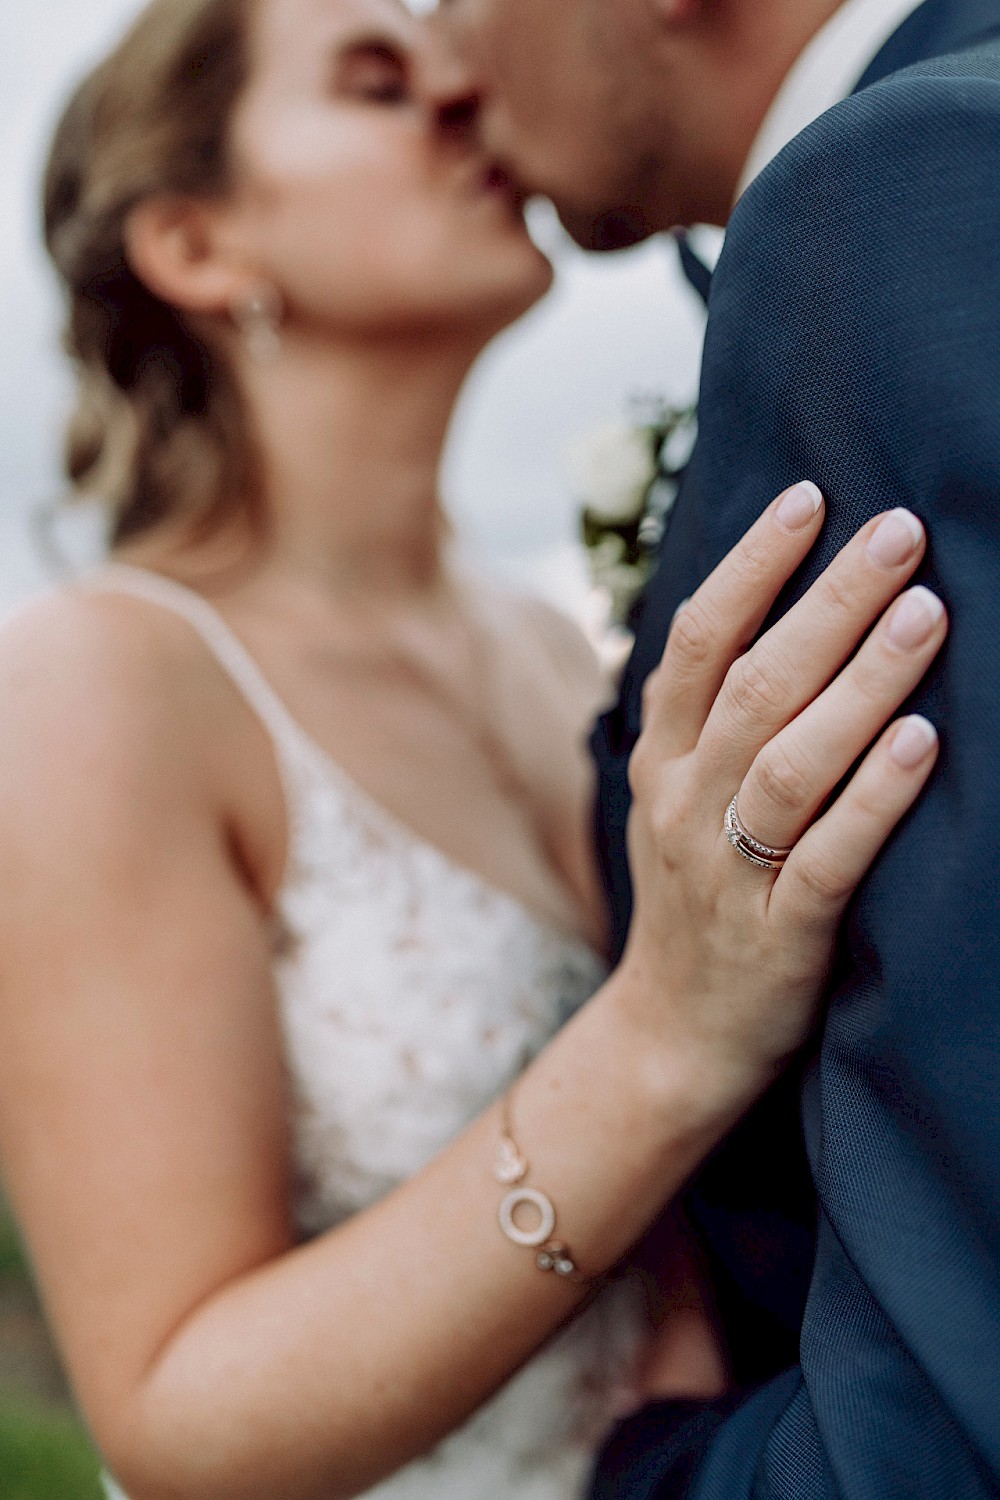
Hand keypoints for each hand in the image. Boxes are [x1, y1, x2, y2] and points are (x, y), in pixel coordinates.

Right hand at [620, 483, 944, 1092]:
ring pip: (791, 763)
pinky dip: (876, 797)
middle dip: (828, 601)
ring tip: (926, 614)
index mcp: (659, 762)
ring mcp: (727, 873)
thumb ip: (709, 718)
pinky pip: (829, 858)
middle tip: (901, 531)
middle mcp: (683, 805)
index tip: (812, 498)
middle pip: (754, 686)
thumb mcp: (675, 801)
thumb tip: (773, 611)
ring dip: (861, 684)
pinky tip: (924, 741)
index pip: (695, 643)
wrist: (672, 1036)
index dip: (750, 566)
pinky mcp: (780, 937)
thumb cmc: (696, 900)